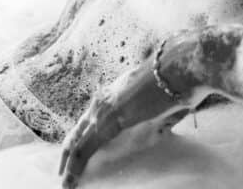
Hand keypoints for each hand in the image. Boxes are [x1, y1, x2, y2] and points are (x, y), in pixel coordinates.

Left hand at [59, 36, 200, 186]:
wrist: (179, 66)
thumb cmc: (177, 81)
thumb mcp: (164, 104)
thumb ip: (160, 118)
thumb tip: (164, 129)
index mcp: (115, 94)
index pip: (89, 120)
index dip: (80, 138)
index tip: (74, 156)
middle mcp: (105, 99)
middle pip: (77, 131)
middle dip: (67, 154)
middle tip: (63, 175)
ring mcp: (104, 108)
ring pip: (76, 141)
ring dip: (69, 164)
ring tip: (66, 183)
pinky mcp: (109, 120)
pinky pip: (85, 147)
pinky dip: (76, 166)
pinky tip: (72, 180)